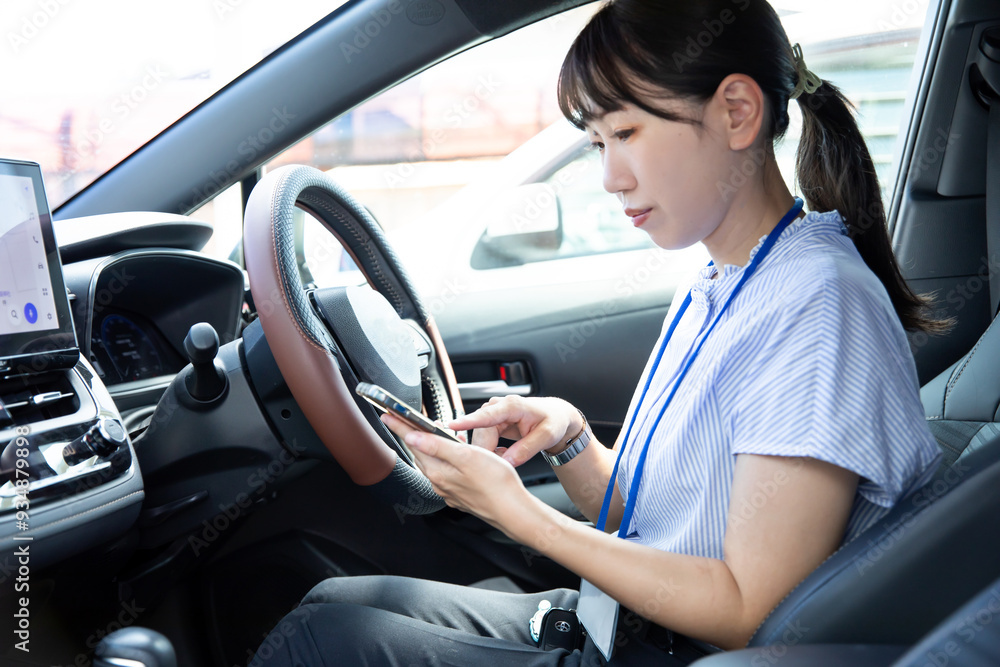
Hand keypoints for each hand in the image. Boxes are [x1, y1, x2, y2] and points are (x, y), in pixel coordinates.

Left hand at [380, 412, 534, 530]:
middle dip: (413, 435)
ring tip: (434, 431)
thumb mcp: (466, 457)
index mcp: (438, 471)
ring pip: (433, 462)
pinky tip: (454, 453)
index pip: (413, 443)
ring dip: (431, 445)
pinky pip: (445, 472)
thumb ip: (438, 446)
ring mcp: (449, 489)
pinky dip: (444, 458)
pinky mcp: (460, 494)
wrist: (512, 510)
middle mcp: (440, 482)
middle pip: (420, 453)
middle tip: (406, 420)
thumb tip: (412, 437)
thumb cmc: (496, 484)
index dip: (400, 426)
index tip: (388, 415)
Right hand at [448, 395, 582, 466]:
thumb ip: (526, 450)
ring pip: (479, 439)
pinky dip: (490, 450)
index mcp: (512, 405)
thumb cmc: (552, 421)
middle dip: (489, 453)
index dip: (469, 421)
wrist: (553, 416)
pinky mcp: (489, 421)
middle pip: (481, 434)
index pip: (487, 415)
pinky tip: (503, 451)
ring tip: (509, 455)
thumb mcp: (547, 436)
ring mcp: (492, 413)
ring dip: (490, 452)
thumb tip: (507, 463)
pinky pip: (481, 440)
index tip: (453, 426)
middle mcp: (498, 406)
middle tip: (506, 463)